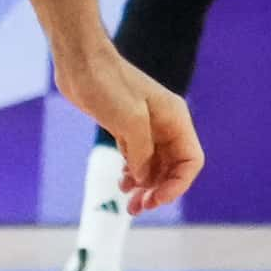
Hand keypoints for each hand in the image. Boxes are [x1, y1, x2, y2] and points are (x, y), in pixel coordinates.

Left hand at [54, 44, 204, 215]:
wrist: (80, 62)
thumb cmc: (107, 84)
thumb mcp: (130, 122)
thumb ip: (142, 154)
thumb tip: (145, 179)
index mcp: (175, 119)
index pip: (190, 161)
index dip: (178, 185)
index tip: (157, 200)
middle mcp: (165, 124)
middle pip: (173, 167)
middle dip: (159, 190)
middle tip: (138, 208)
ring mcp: (146, 126)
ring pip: (154, 165)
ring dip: (146, 186)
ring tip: (130, 204)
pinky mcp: (126, 128)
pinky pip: (138, 158)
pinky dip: (133, 173)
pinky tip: (123, 183)